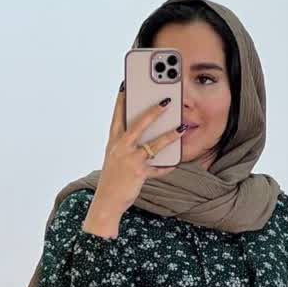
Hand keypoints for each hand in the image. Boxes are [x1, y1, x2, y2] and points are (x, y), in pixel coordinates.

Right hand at [91, 84, 181, 217]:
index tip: (126, 85)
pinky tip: (175, 162)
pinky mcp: (139, 173)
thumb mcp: (114, 158)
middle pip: (138, 124)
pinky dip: (167, 166)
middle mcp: (120, 147)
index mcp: (113, 142)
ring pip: (153, 144)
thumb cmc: (112, 179)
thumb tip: (142, 137)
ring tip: (181, 127)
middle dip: (153, 111)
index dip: (122, 100)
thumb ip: (125, 146)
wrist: (106, 202)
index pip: (117, 116)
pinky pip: (157, 168)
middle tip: (166, 100)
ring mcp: (130, 160)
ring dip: (169, 135)